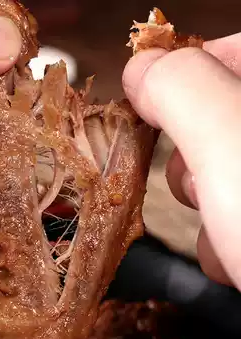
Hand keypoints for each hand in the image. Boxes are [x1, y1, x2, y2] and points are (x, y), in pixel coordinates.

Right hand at [122, 34, 240, 289]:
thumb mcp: (234, 147)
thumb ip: (182, 92)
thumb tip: (139, 66)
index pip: (234, 49)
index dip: (183, 75)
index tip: (149, 110)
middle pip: (225, 114)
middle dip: (194, 157)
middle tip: (198, 186)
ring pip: (227, 169)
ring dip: (205, 205)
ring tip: (222, 235)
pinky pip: (239, 209)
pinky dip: (225, 235)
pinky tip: (234, 257)